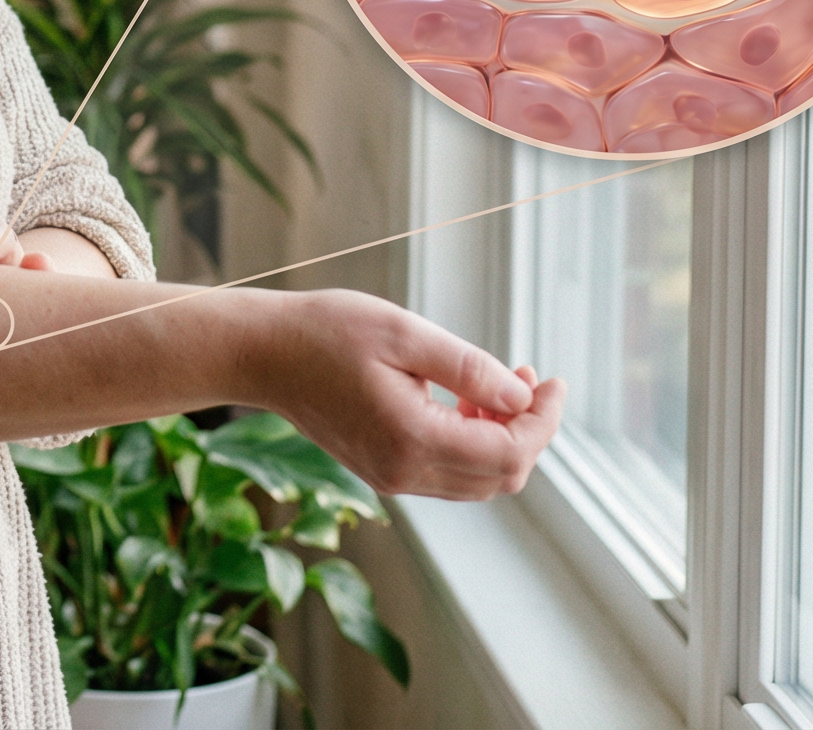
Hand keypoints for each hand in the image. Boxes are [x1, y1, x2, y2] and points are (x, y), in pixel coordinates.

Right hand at [255, 289, 563, 499]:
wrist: (261, 353)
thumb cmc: (325, 331)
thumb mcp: (404, 333)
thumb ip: (470, 370)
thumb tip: (522, 398)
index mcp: (412, 439)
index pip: (509, 454)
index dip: (543, 421)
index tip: (551, 380)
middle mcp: (403, 472)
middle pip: (500, 477)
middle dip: (529, 430)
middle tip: (529, 378)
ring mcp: (391, 477)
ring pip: (477, 481)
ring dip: (503, 439)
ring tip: (501, 385)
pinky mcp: (382, 470)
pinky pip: (448, 473)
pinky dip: (472, 444)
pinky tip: (466, 403)